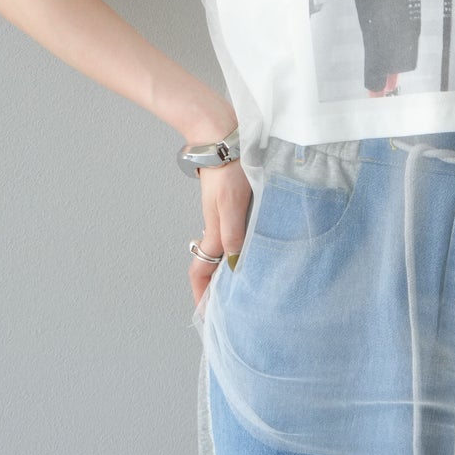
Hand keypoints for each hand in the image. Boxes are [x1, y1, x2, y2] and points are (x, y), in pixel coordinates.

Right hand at [190, 160, 252, 308]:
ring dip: (227, 270)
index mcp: (215, 232)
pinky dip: (238, 250)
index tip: (206, 314)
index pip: (201, 270)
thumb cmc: (229, 170)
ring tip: (243, 287)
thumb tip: (233, 264)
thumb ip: (233, 233)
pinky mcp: (231, 206)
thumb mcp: (232, 203)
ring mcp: (223, 217)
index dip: (201, 294)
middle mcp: (217, 228)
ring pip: (222, 251)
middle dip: (216, 288)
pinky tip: (253, 251)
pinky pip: (233, 236)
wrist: (222, 140)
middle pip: (211, 265)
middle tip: (228, 308)